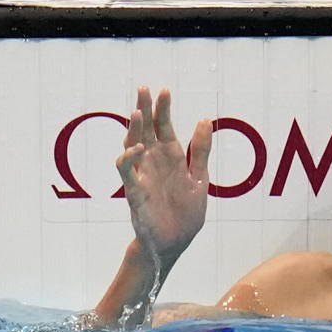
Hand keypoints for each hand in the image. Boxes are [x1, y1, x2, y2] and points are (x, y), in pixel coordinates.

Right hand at [116, 87, 211, 263]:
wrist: (175, 242)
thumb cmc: (184, 212)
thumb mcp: (199, 177)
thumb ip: (200, 150)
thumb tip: (204, 119)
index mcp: (171, 159)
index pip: (164, 128)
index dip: (164, 110)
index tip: (164, 90)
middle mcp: (154, 163)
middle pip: (146, 131)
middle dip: (145, 110)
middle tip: (143, 89)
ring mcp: (143, 176)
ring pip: (132, 146)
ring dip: (134, 129)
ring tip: (138, 111)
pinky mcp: (135, 192)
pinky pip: (127, 172)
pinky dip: (129, 159)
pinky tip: (138, 147)